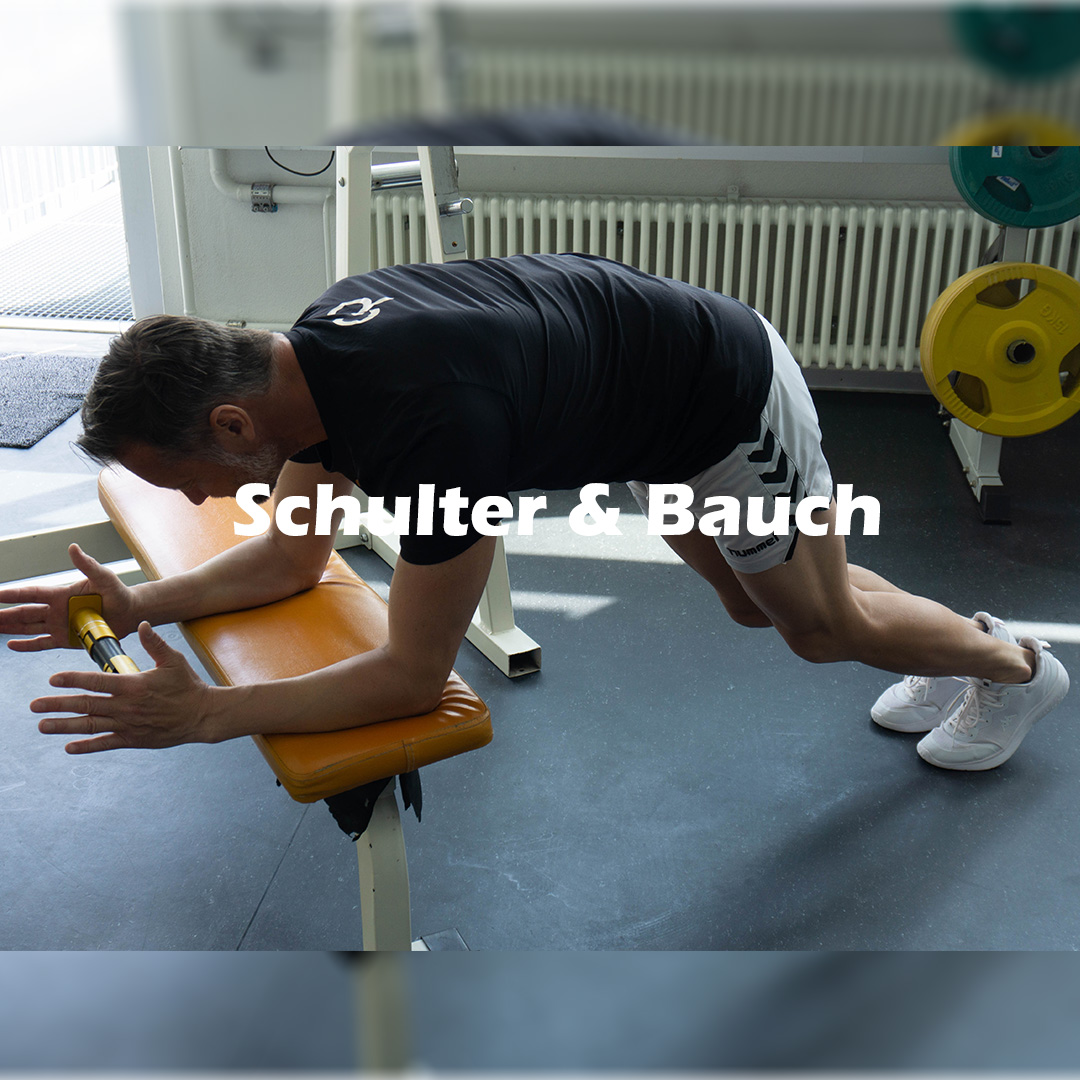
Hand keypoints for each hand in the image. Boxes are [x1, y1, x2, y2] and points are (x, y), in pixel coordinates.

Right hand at [0, 544, 137, 651]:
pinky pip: (42, 643)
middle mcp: (56, 610)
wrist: (130, 613)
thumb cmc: (118, 592)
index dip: (13, 594)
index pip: (32, 594)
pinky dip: (27, 645)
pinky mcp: (65, 639)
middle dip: (4, 613)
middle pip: (24, 612)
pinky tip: (11, 644)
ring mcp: (59, 625)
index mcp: (62, 594)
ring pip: (28, 627)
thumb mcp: (103, 577)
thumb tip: (74, 547)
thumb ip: (88, 565)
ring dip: (9, 627)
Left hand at [32, 623, 217, 752]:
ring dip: (64, 726)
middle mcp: (127, 707)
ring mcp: (128, 725)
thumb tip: (142, 624)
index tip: (53, 679)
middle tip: (35, 705)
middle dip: (57, 704)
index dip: (73, 679)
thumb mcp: (174, 660)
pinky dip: (86, 746)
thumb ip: (154, 643)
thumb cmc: (188, 686)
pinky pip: (105, 743)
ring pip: (90, 725)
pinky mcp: (134, 739)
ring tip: (43, 725)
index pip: (96, 681)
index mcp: (134, 685)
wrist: (202, 715)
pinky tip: (69, 747)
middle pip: (86, 705)